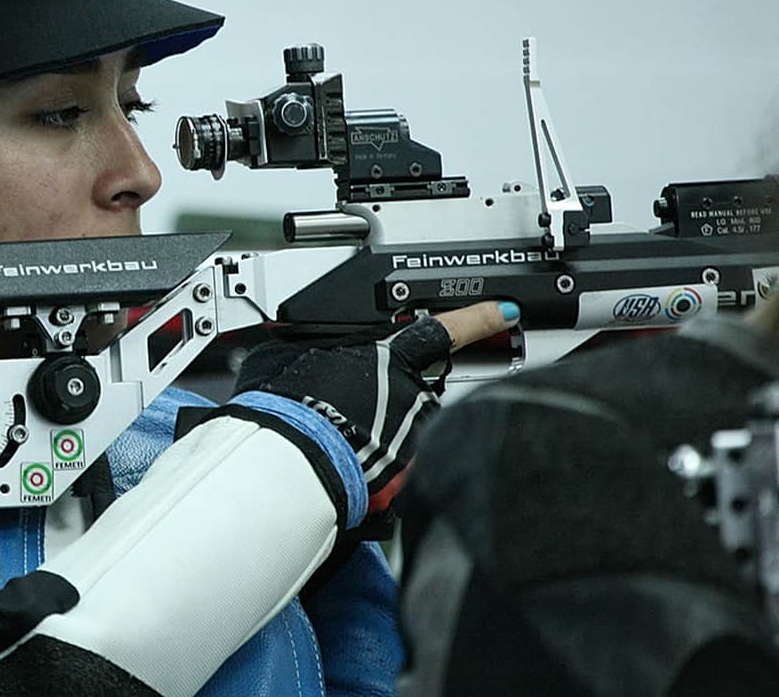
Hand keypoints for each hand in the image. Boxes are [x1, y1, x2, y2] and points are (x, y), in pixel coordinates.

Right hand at [233, 301, 518, 512]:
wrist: (290, 459)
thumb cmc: (286, 407)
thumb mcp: (283, 357)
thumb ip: (304, 352)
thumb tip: (287, 347)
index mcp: (385, 355)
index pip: (442, 331)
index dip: (478, 319)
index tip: (504, 313)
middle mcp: (409, 391)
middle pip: (417, 393)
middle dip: (392, 407)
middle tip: (357, 418)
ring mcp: (413, 432)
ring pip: (408, 433)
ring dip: (382, 442)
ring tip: (340, 449)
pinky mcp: (409, 470)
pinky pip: (401, 469)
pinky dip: (380, 474)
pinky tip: (351, 473)